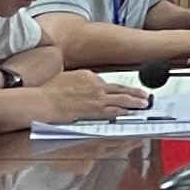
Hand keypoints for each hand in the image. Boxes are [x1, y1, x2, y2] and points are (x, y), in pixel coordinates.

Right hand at [34, 71, 148, 122]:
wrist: (43, 101)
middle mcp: (96, 86)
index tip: (126, 91)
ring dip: (134, 103)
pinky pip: (112, 111)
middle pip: (120, 89)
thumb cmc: (49, 91)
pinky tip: (129, 113)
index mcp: (89, 76)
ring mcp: (96, 99)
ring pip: (121, 100)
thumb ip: (81, 81)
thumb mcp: (68, 78)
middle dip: (135, 93)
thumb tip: (87, 85)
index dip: (118, 89)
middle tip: (146, 96)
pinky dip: (123, 112)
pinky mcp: (94, 111)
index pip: (108, 83)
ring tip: (144, 104)